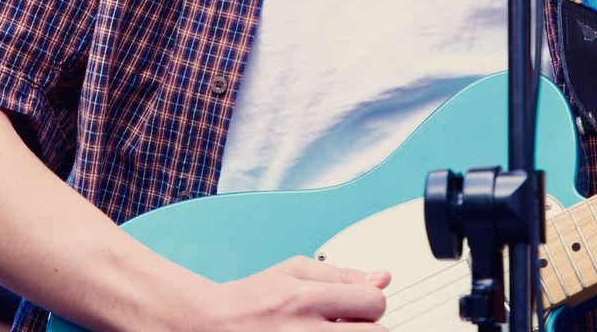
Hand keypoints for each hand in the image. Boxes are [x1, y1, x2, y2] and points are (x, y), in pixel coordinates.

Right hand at [206, 255, 389, 328]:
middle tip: (350, 322)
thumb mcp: (295, 271)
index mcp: (306, 299)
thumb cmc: (254, 298)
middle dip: (370, 326)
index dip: (371, 300)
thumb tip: (383, 279)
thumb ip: (342, 274)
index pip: (373, 301)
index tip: (360, 303)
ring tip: (333, 330)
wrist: (213, 324)